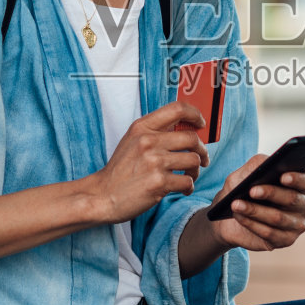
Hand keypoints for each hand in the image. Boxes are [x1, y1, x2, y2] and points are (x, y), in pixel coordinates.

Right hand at [86, 101, 209, 224]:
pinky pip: (187, 181)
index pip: (177, 109)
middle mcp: (148, 142)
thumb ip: (155, 131)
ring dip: (196, 170)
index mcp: (142, 128)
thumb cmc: (120, 170)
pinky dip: (189, 186)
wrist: (102, 195)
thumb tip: (185, 126)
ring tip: (188, 176)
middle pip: (192, 138)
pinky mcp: (159, 183)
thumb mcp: (132, 141)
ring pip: (193, 160)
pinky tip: (182, 188)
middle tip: (201, 158)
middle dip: (202, 150)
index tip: (200, 123)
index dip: (195, 114)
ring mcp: (154, 162)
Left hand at [209, 154, 304, 252]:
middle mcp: (304, 205)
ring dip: (255, 211)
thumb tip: (265, 163)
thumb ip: (256, 164)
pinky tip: (239, 216)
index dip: (297, 179)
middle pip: (293, 199)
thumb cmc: (242, 189)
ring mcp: (297, 225)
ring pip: (278, 217)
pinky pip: (270, 233)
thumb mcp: (245, 173)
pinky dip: (252, 224)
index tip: (283, 176)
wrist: (230, 215)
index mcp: (300, 185)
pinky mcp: (286, 240)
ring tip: (236, 204)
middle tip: (252, 190)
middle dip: (271, 193)